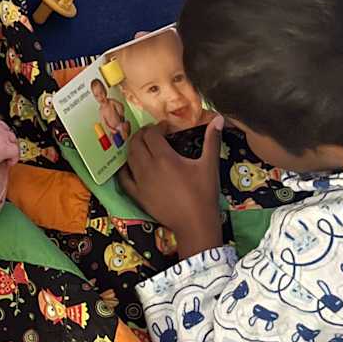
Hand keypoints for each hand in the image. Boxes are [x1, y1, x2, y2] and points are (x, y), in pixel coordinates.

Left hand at [119, 116, 224, 258]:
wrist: (195, 223)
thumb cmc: (203, 193)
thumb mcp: (210, 165)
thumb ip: (212, 140)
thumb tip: (218, 117)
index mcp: (164, 158)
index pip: (152, 134)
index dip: (158, 127)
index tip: (166, 127)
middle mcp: (148, 167)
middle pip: (136, 143)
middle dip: (143, 134)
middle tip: (153, 133)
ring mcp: (140, 182)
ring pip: (129, 158)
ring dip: (134, 147)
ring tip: (143, 145)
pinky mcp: (137, 196)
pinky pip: (124, 179)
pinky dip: (124, 168)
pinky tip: (129, 165)